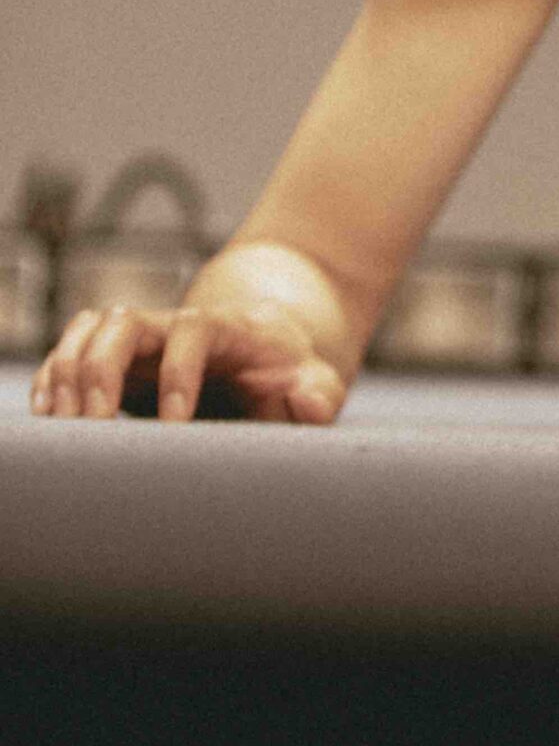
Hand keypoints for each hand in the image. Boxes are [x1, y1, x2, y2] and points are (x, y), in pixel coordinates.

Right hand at [30, 301, 347, 424]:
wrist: (265, 350)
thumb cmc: (289, 373)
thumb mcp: (316, 381)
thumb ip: (320, 393)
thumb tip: (309, 400)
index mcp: (227, 331)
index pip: (193, 331)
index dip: (178, 371)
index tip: (176, 425)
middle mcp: (177, 326)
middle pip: (124, 321)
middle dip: (101, 368)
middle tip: (94, 423)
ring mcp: (144, 339)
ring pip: (91, 329)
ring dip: (68, 371)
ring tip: (64, 424)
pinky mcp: (119, 358)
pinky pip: (73, 347)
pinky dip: (54, 374)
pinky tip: (50, 411)